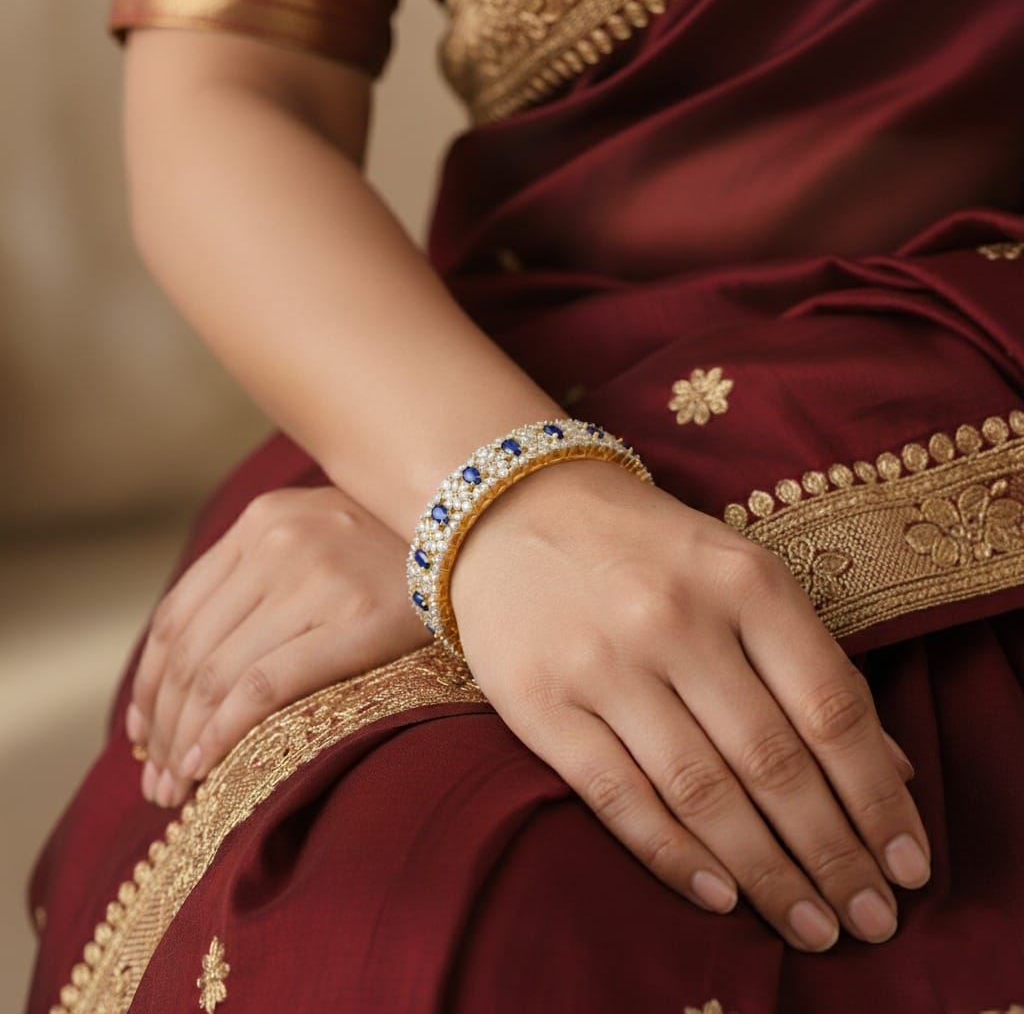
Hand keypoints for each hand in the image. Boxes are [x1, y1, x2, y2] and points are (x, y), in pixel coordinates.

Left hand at [127, 486, 430, 807]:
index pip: (177, 612)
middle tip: (153, 779)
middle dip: (160, 723)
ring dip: (182, 738)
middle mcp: (281, 539)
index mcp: (265, 518)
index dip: (147, 681)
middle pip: (189, 649)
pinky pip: (265, 684)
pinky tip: (207, 764)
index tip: (141, 732)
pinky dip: (223, 730)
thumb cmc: (399, 557)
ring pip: (217, 671)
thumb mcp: (321, 538)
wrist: (484, 540)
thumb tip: (194, 666)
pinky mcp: (357, 619)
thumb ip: (263, 578)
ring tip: (173, 785)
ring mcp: (318, 575)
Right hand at [450, 460, 926, 951]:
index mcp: (742, 579)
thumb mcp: (736, 571)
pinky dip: (674, 857)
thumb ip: (807, 659)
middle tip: (869, 918)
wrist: (513, 509)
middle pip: (774, 762)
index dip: (878, 799)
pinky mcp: (539, 702)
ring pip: (702, 791)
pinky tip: (721, 897)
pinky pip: (617, 796)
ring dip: (766, 873)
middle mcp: (675, 619)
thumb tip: (889, 767)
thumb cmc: (642, 546)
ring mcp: (602, 662)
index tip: (908, 864)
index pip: (832, 708)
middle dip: (832, 854)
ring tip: (810, 924)